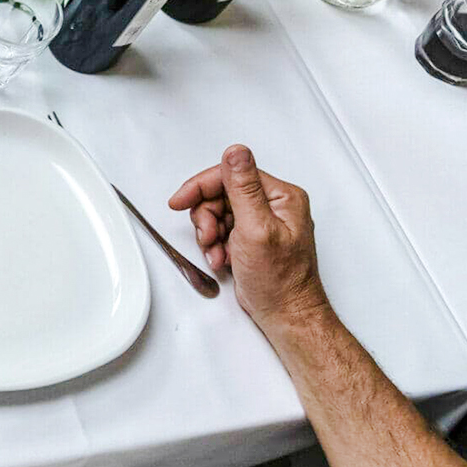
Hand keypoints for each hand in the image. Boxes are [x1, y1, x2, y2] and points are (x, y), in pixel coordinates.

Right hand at [168, 145, 327, 329]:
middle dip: (207, 217)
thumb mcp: (257, 229)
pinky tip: (221, 258)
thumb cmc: (281, 281)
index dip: (201, 186)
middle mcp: (274, 205)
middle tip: (207, 236)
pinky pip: (221, 229)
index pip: (232, 174)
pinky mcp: (251, 238)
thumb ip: (244, 188)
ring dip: (210, 234)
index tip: (180, 200)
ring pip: (218, 212)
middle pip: (221, 194)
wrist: (285, 314)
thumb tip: (236, 153)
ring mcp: (262, 222)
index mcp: (281, 196)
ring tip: (216, 252)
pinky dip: (215, 245)